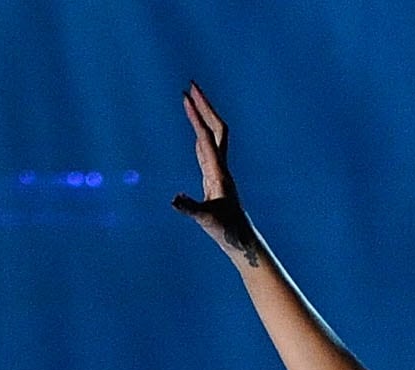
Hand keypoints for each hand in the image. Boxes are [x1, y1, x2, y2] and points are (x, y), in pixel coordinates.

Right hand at [171, 82, 262, 263]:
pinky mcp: (214, 177)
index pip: (206, 137)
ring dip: (203, 116)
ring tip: (191, 99)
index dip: (196, 117)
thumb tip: (174, 199)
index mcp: (218, 171)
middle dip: (204, 105)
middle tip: (191, 84)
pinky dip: (200, 133)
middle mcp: (221, 166)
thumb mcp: (205, 219)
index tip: (185, 97)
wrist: (240, 239)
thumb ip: (189, 208)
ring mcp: (218, 170)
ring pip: (213, 135)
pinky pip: (207, 148)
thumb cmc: (226, 230)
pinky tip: (196, 130)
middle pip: (216, 127)